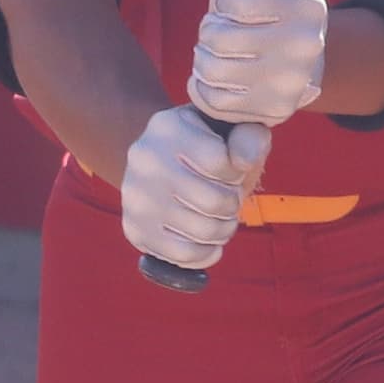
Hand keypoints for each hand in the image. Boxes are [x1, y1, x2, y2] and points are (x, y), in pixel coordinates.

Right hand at [120, 104, 270, 271]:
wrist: (162, 166)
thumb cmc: (205, 149)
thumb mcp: (231, 132)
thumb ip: (249, 138)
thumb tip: (243, 161)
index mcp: (168, 127)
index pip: (222, 163)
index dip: (238, 173)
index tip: (232, 169)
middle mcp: (144, 160)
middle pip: (214, 201)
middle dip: (232, 203)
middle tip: (229, 197)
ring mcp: (135, 197)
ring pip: (203, 231)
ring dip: (224, 229)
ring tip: (220, 217)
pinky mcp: (134, 229)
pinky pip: (185, 255)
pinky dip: (207, 253)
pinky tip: (208, 240)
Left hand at [186, 0, 327, 125]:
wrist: (295, 64)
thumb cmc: (263, 16)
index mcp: (306, 5)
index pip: (232, 3)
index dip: (225, 3)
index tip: (236, 7)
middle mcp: (307, 44)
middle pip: (218, 37)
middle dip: (209, 30)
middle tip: (220, 32)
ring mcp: (293, 82)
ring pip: (211, 69)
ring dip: (202, 58)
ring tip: (215, 53)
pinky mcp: (276, 111)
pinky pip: (212, 100)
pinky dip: (202, 86)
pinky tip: (215, 78)